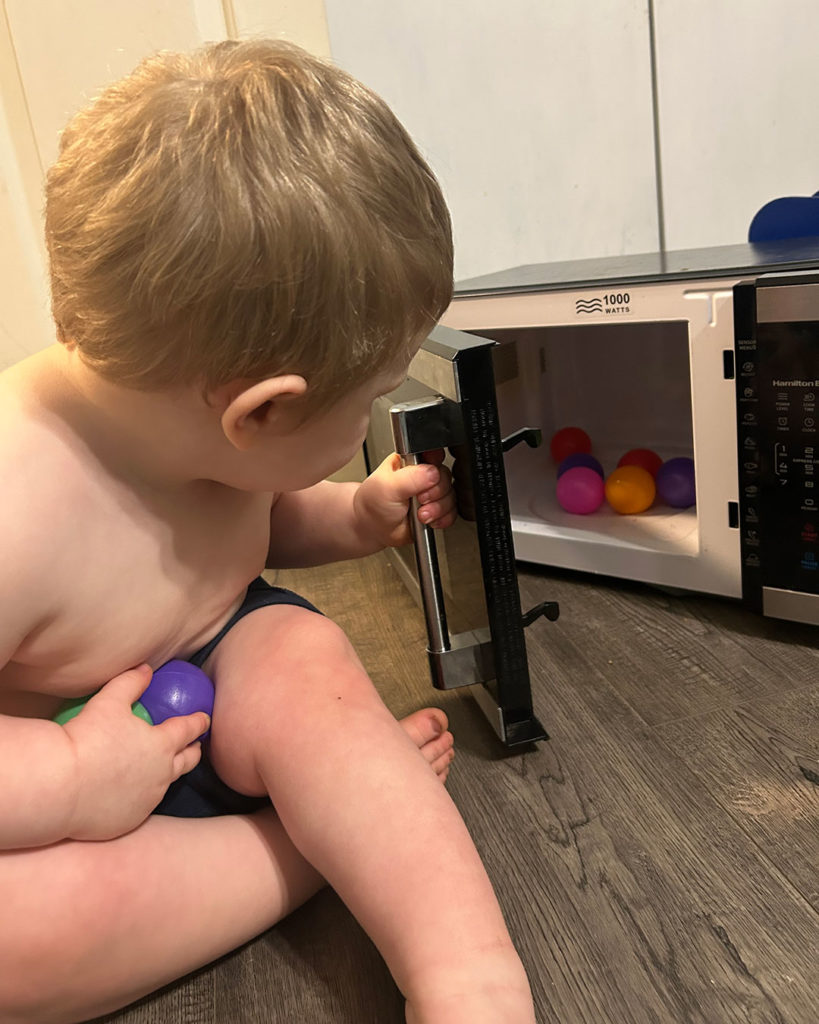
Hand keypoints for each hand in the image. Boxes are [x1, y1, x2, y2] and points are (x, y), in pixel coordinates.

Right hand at [62, 664, 209, 840]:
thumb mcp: (110, 702)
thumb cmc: (87, 739)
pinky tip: (130, 793)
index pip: (189, 730)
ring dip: (166, 776)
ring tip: (162, 769)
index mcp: (162, 745)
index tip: (204, 719)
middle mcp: (161, 776)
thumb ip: (131, 683)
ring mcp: (146, 801)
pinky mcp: (128, 822)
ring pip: (164, 786)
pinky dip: (139, 797)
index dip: (198, 722)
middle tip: (194, 746)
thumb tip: (146, 668)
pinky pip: (138, 806)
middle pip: (187, 762)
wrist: (60, 786)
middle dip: (193, 752)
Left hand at [354, 450, 456, 547]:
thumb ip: (410, 477)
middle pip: (445, 477)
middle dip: (435, 492)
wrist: (372, 529)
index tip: (430, 477)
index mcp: (410, 461)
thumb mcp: (387, 485)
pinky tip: (430, 520)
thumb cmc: (373, 504)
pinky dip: (443, 518)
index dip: (435, 465)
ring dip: (438, 508)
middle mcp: (422, 475)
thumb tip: (433, 473)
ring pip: (450, 495)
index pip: (434, 454)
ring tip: (421, 514)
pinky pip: (451, 512)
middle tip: (420, 499)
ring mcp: (430, 493)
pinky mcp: (435, 510)